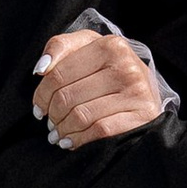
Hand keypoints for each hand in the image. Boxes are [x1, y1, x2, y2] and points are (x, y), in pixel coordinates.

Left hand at [32, 26, 169, 147]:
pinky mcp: (143, 116)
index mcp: (110, 45)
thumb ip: (61, 48)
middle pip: (67, 97)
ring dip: (63, 129)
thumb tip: (41, 68)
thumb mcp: (88, 50)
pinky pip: (100, 130)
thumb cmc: (110, 72)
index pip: (58, 74)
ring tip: (58, 133)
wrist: (148, 95)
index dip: (41, 94)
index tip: (38, 107)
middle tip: (50, 122)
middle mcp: (126, 66)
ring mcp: (137, 92)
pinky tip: (72, 141)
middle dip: (52, 115)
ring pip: (81, 115)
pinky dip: (80, 139)